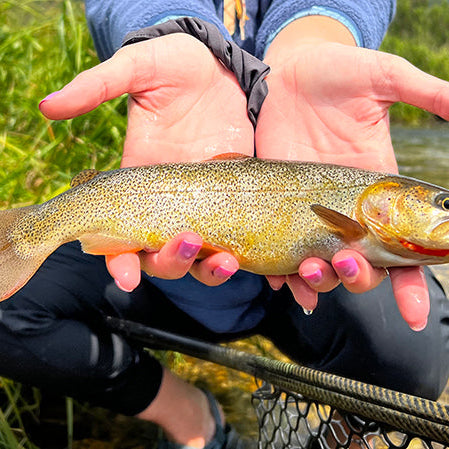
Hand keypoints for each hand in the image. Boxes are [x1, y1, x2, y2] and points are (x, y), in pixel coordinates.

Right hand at [39, 34, 250, 288]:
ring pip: (202, 257)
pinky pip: (241, 239)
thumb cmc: (176, 66)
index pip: (121, 237)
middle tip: (189, 241)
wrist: (222, 66)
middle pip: (163, 255)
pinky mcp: (238, 201)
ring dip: (210, 268)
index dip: (120, 261)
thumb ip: (99, 85)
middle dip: (171, 261)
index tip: (126, 274)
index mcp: (138, 184)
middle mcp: (170, 205)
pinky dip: (250, 259)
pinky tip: (262, 264)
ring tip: (227, 260)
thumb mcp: (139, 68)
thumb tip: (48, 106)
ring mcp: (206, 206)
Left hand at [256, 18, 448, 328]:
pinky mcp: (276, 205)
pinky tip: (279, 278)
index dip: (412, 284)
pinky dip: (280, 270)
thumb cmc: (335, 73)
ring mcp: (309, 211)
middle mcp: (346, 209)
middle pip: (361, 263)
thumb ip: (424, 92)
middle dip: (360, 276)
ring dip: (318, 279)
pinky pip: (279, 249)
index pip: (402, 247)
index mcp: (378, 190)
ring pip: (320, 263)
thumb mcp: (383, 78)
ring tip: (311, 271)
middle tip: (348, 262)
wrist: (285, 74)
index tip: (417, 315)